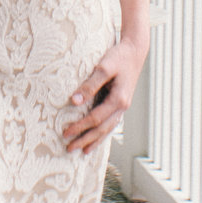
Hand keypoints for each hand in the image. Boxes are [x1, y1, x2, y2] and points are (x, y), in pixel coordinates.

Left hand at [62, 35, 147, 154]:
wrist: (135, 50)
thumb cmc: (119, 56)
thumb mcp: (104, 67)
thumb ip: (90, 84)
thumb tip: (74, 101)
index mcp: (119, 100)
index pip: (96, 119)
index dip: (80, 127)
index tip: (66, 132)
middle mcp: (122, 107)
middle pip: (102, 129)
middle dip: (85, 140)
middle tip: (69, 149)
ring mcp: (122, 106)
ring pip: (108, 129)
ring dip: (94, 140)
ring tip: (83, 151)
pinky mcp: (120, 103)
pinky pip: (110, 123)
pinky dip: (103, 133)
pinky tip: (96, 138)